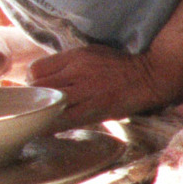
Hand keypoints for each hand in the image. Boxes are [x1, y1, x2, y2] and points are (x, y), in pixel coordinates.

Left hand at [25, 46, 171, 127]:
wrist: (149, 77)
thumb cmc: (121, 66)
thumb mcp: (92, 53)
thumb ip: (70, 63)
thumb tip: (48, 76)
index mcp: (75, 57)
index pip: (37, 69)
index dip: (33, 81)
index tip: (38, 88)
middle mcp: (77, 72)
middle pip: (39, 87)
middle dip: (35, 97)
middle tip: (40, 105)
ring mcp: (86, 92)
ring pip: (49, 104)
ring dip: (42, 112)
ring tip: (42, 117)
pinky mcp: (96, 109)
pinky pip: (66, 120)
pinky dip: (53, 126)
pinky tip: (47, 130)